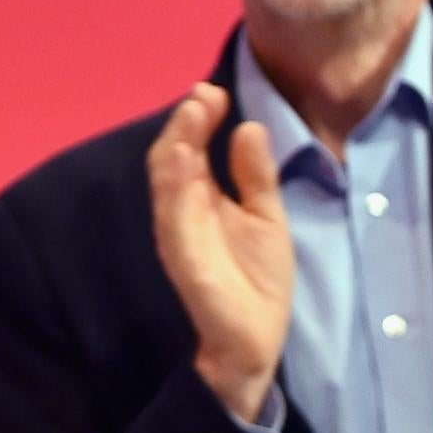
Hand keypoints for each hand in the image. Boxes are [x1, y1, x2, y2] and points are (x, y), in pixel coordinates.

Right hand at [147, 84, 290, 423]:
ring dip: (174, 146)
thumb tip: (249, 126)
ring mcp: (180, 233)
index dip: (199, 116)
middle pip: (173, 156)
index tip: (213, 91)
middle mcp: (184, 209)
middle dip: (185, 123)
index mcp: (202, 196)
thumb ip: (255, 175)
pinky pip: (173, 219)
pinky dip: (174, 188)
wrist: (258, 341)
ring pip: (166, 182)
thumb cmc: (257, 280)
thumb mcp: (267, 216)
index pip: (191, 146)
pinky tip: (182, 160)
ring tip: (190, 114)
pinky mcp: (184, 259)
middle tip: (202, 95)